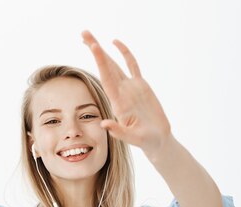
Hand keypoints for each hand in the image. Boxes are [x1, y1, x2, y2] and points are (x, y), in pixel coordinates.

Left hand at [81, 30, 173, 156]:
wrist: (156, 140)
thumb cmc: (146, 141)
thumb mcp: (133, 138)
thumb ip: (119, 131)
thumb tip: (104, 123)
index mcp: (118, 102)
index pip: (106, 77)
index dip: (100, 61)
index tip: (92, 46)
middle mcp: (121, 92)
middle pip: (106, 66)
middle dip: (95, 49)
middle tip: (84, 32)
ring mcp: (130, 87)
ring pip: (114, 64)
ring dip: (103, 51)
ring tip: (90, 37)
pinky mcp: (140, 85)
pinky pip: (131, 65)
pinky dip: (124, 53)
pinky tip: (115, 42)